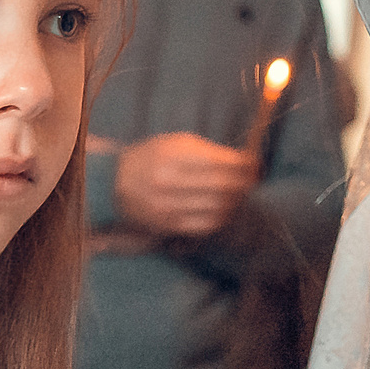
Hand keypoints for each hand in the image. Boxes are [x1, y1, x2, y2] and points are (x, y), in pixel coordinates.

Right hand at [112, 132, 257, 237]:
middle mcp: (169, 182)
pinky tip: (225, 209)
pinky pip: (204, 225)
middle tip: (253, 180)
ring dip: (236, 201)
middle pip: (222, 187)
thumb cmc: (152, 157)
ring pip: (216, 208)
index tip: (255, 163)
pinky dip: (221, 217)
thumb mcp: (176, 143)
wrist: (115, 183)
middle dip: (244, 183)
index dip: (244, 165)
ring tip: (241, 194)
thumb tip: (243, 161)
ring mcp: (167, 206)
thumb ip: (209, 151)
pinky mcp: (167, 224)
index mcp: (172, 156)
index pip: (220, 163)